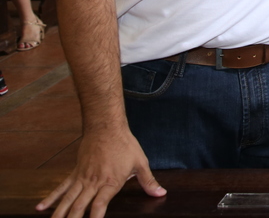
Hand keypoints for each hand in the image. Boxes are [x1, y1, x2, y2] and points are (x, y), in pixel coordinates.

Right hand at [37, 128, 165, 217]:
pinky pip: (61, 188)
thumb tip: (161, 194)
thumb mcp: (141, 163)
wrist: (107, 127)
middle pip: (79, 207)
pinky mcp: (75, 173)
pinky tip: (40, 209)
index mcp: (110, 183)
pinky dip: (50, 198)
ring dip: (59, 214)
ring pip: (67, 200)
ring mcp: (82, 178)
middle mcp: (93, 183)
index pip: (99, 206)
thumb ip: (148, 181)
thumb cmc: (125, 145)